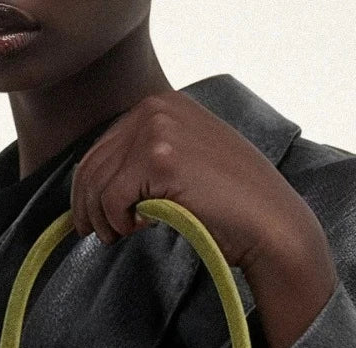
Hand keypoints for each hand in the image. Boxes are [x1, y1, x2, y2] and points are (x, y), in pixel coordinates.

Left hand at [69, 91, 338, 347]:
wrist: (268, 222)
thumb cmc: (231, 205)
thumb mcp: (186, 163)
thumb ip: (148, 158)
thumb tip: (97, 185)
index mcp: (162, 104)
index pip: (102, 147)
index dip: (87, 187)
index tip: (86, 217)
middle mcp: (157, 107)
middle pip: (92, 164)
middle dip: (87, 205)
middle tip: (95, 234)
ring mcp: (158, 129)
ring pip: (98, 183)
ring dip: (102, 218)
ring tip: (119, 235)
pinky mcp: (158, 159)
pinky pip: (112, 199)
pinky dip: (118, 221)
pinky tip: (142, 227)